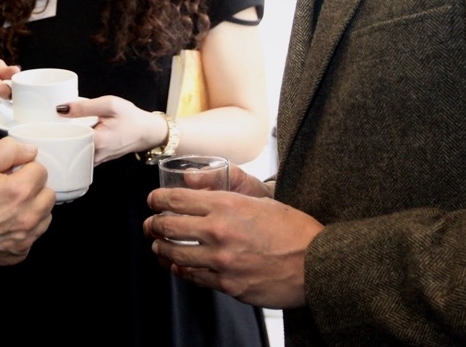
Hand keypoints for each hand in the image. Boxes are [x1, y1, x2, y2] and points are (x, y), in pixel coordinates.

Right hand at [0, 137, 54, 283]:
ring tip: (10, 206)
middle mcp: (27, 218)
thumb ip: (8, 150)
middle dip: (33, 187)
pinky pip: (34, 236)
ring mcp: (24, 240)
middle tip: (11, 188)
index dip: (24, 167)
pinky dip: (25, 229)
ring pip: (45, 215)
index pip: (41, 170)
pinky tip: (5, 224)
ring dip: (34, 208)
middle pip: (49, 193)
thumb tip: (31, 151)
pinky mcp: (18, 255)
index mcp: (19, 192)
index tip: (9, 173)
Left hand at [56, 95, 167, 164]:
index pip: (65, 140)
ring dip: (63, 142)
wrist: (147, 132)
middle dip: (54, 137)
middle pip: (65, 148)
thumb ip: (85, 106)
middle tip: (45, 125)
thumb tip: (60, 108)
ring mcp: (94, 161)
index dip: (52, 131)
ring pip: (71, 152)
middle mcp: (93, 156)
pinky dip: (72, 145)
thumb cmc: (131, 117)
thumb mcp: (110, 104)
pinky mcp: (96, 160)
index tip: (42, 124)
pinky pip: (78, 153)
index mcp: (96, 142)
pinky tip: (69, 134)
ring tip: (54, 129)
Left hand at [143, 179, 321, 308]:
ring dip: (162, 250)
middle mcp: (219, 231)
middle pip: (168, 227)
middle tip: (150, 225)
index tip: (152, 201)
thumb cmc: (289, 226)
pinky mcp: (228, 285)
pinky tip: (179, 267)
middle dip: (153, 225)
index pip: (175, 199)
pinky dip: (182, 271)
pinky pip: (194, 277)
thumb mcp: (257, 197)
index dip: (157, 199)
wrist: (316, 263)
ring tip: (158, 247)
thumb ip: (221, 186)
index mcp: (225, 204)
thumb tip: (189, 180)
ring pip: (175, 255)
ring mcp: (222, 261)